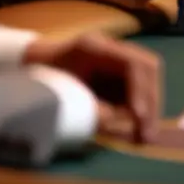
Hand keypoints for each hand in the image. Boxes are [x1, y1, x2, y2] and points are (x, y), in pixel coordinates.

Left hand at [24, 33, 161, 144]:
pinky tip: (139, 127)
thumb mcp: (63, 96)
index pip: (132, 63)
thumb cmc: (43, 81)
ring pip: (149, 78)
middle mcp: (111, 48)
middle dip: (152, 101)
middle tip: (148, 134)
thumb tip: (117, 120)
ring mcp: (117, 57)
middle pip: (148, 68)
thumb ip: (90, 108)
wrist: (31, 70)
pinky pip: (139, 88)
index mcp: (94, 47)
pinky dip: (142, 108)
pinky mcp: (118, 72)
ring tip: (145, 136)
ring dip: (151, 106)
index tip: (139, 116)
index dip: (140, 90)